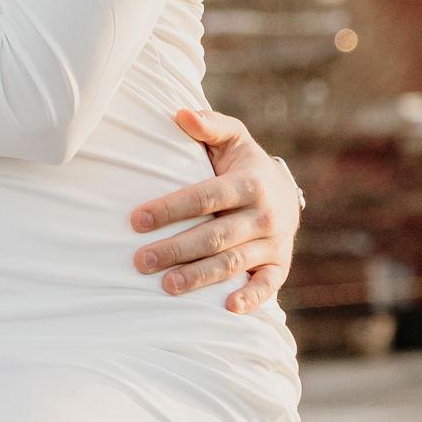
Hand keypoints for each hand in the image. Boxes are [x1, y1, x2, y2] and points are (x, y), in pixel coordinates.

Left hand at [128, 107, 300, 314]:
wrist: (284, 191)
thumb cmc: (243, 162)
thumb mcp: (232, 137)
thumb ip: (208, 124)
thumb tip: (180, 114)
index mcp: (249, 183)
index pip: (205, 197)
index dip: (170, 208)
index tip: (136, 220)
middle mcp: (264, 215)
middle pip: (215, 235)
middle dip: (177, 249)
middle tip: (141, 261)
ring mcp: (274, 243)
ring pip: (234, 263)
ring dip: (200, 277)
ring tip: (166, 286)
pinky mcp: (280, 265)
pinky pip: (268, 285)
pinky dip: (251, 298)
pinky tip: (227, 308)